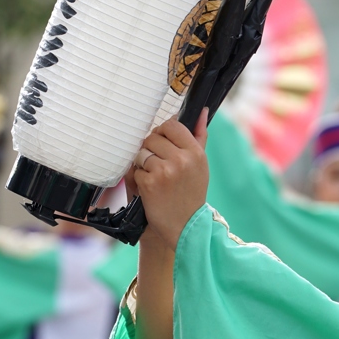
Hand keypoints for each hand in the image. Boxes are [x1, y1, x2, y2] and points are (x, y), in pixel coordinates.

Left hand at [132, 110, 208, 249]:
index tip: (163, 145)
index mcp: (195, 152)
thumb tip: (203, 111)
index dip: (163, 134)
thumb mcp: (200, 165)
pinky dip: (138, 179)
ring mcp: (165, 171)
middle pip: (152, 137)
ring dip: (143, 164)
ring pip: (142, 152)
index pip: (171, 125)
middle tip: (158, 165)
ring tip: (155, 177)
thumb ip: (199, 136)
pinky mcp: (150, 183)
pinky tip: (150, 189)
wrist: (185, 227)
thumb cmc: (191, 193)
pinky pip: (135, 170)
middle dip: (150, 149)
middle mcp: (181, 159)